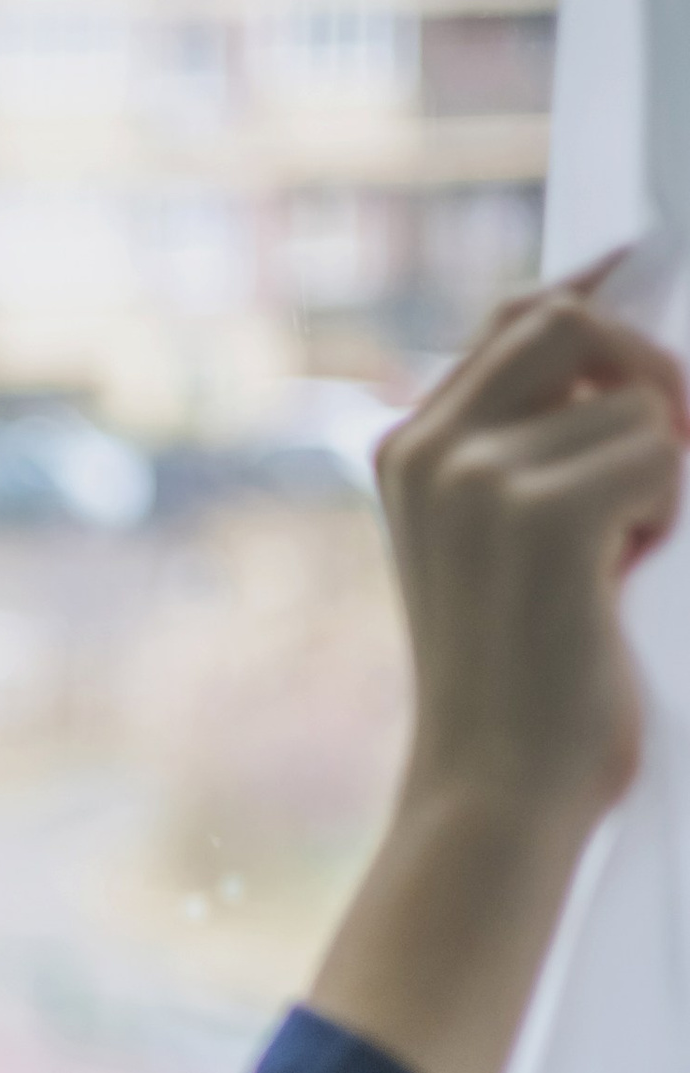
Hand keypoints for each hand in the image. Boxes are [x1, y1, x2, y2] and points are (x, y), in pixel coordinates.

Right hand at [376, 273, 685, 834]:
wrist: (496, 793)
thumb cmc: (517, 679)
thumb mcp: (499, 544)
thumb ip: (528, 447)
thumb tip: (623, 352)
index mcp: (408, 449)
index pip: (516, 320)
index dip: (598, 297)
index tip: (648, 279)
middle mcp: (430, 447)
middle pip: (568, 321)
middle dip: (645, 373)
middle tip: (664, 454)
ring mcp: (477, 476)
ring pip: (632, 399)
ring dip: (657, 473)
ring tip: (616, 560)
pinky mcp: (540, 513)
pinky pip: (656, 455)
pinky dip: (661, 516)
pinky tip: (617, 581)